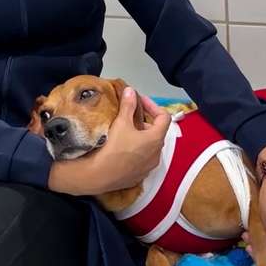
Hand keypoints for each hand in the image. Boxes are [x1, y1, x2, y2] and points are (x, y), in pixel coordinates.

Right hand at [49, 87, 170, 194]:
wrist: (101, 175)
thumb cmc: (114, 147)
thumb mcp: (121, 123)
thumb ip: (128, 105)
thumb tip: (130, 91)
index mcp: (156, 139)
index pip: (164, 117)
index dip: (153, 106)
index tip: (139, 101)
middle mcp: (157, 153)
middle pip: (156, 132)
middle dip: (144, 122)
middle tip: (129, 117)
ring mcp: (149, 166)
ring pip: (149, 147)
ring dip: (141, 137)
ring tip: (125, 132)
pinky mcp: (140, 175)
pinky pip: (142, 159)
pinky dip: (136, 150)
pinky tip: (122, 149)